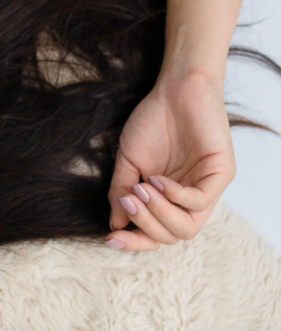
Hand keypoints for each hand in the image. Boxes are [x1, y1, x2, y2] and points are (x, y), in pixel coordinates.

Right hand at [107, 71, 234, 250]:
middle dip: (144, 225)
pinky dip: (173, 195)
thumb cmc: (153, 122)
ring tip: (140, 190)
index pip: (157, 234)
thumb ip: (121, 192)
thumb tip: (116, 224)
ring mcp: (207, 188)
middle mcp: (190, 199)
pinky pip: (199, 201)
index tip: (110, 238)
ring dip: (158, 213)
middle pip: (172, 237)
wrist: (174, 89)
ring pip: (188, 227)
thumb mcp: (129, 161)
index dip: (135, 241)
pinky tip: (157, 179)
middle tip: (126, 200)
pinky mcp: (221, 174)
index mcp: (170, 199)